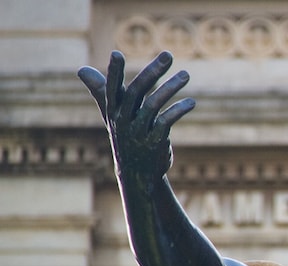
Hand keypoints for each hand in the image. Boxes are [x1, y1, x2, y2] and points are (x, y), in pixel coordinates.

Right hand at [78, 51, 194, 183]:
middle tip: (168, 54)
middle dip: (152, 72)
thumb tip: (81, 70)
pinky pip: (167, 121)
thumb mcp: (112, 115)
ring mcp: (139, 132)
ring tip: (186, 75)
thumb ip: (101, 90)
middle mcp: (124, 121)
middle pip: (136, 93)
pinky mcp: (155, 141)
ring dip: (171, 87)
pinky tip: (191, 102)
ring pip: (154, 105)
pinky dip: (179, 109)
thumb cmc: (125, 136)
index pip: (111, 90)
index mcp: (113, 112)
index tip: (116, 54)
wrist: (137, 173)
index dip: (114, 73)